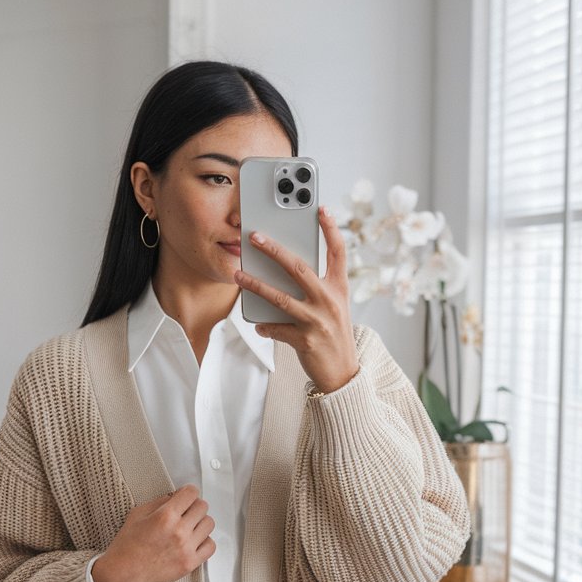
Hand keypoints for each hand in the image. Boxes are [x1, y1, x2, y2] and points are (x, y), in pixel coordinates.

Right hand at [91, 485, 215, 581]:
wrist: (121, 576)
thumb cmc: (125, 548)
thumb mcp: (137, 515)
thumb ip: (159, 503)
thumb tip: (174, 497)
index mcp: (165, 516)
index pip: (191, 493)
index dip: (188, 492)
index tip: (185, 496)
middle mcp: (179, 531)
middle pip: (202, 507)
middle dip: (193, 506)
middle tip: (185, 511)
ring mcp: (186, 548)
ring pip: (209, 524)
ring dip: (200, 522)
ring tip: (190, 526)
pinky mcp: (190, 563)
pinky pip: (210, 546)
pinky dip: (205, 541)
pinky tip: (194, 541)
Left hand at [234, 206, 359, 393]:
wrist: (343, 373)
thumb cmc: (334, 334)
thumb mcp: (334, 307)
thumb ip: (316, 287)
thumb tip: (285, 271)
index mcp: (339, 288)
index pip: (338, 252)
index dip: (330, 229)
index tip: (321, 208)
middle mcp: (329, 301)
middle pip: (299, 268)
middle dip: (274, 250)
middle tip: (255, 236)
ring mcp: (317, 321)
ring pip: (280, 298)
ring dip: (256, 286)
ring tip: (238, 276)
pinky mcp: (305, 341)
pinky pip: (277, 329)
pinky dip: (265, 326)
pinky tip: (258, 324)